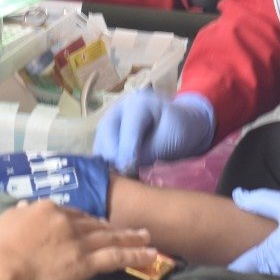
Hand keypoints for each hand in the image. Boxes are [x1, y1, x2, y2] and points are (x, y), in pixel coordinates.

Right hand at [0, 201, 155, 279]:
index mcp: (47, 209)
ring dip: (131, 237)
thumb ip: (17, 214)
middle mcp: (67, 221)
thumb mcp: (1, 221)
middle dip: (114, 226)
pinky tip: (149, 255)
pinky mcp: (85, 262)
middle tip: (130, 228)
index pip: (73, 213)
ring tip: (147, 237)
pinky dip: (135, 255)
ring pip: (111, 237)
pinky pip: (116, 257)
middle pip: (96, 223)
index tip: (94, 224)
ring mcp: (78, 241)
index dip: (86, 220)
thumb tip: (24, 207)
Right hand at [93, 88, 215, 174]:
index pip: (127, 131)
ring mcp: (109, 120)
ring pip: (99, 144)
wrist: (180, 125)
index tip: (131, 172)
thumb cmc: (179, 130)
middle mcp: (118, 109)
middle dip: (115, 158)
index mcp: (138, 104)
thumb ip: (149, 151)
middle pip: (106, 135)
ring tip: (123, 176)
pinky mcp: (105, 134)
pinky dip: (107, 163)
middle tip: (127, 175)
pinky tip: (119, 172)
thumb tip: (125, 167)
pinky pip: (100, 150)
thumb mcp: (171, 139)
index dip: (128, 154)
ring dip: (109, 162)